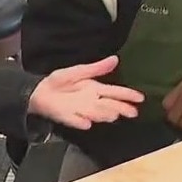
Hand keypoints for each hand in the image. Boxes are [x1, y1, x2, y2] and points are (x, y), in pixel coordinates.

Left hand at [28, 56, 143, 129]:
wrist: (41, 91)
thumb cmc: (60, 81)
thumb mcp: (79, 71)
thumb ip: (97, 68)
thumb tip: (115, 59)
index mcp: (95, 89)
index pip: (115, 92)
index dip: (128, 95)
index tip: (141, 98)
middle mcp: (92, 101)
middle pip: (110, 105)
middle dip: (122, 108)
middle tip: (133, 112)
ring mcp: (82, 111)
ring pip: (97, 113)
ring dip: (104, 114)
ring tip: (115, 113)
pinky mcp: (69, 117)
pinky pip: (76, 120)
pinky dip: (81, 122)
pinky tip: (87, 123)